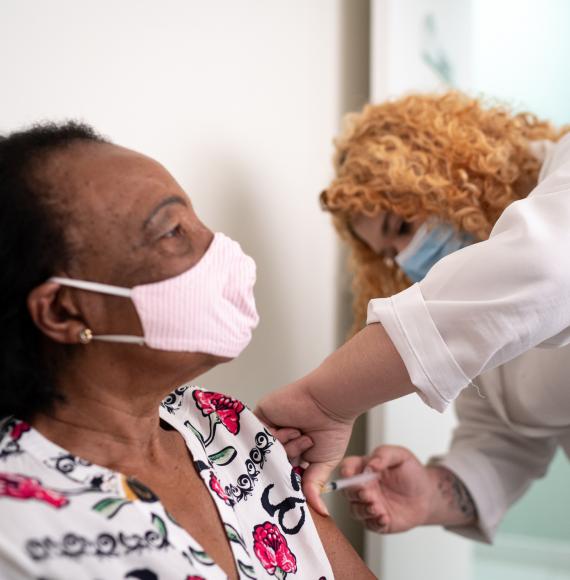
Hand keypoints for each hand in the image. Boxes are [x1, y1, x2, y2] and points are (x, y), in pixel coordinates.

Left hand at [255, 380, 354, 515]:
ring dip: (283, 447)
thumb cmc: (332, 429)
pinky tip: (290, 429)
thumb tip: (321, 512)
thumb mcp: (323, 464)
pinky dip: (273, 436)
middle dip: (284, 463)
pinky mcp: (261, 416)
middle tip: (300, 459)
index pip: (279, 474)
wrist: (329, 402)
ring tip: (302, 436)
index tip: (288, 490)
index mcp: (293, 454)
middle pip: (268, 464)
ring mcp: (268, 429)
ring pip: (263, 451)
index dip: (283, 481)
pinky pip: (255, 434)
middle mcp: (279, 442)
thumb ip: (313, 486)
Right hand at [341, 446, 436, 532]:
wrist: (428, 495)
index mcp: (365, 468)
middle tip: (367, 493)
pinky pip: (369, 525)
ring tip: (377, 508)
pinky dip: (375, 522)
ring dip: (363, 510)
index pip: (348, 467)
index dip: (345, 470)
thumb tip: (370, 464)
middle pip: (347, 491)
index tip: (349, 473)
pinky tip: (385, 518)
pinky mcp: (377, 521)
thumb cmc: (412, 473)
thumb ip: (384, 454)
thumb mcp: (401, 456)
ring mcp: (369, 505)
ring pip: (355, 510)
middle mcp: (363, 487)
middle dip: (354, 493)